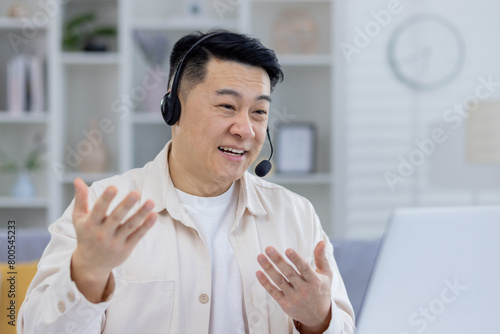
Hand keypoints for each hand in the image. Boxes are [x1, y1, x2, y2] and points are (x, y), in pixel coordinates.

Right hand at [71, 178, 156, 302]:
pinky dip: (146, 226)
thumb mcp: (79, 219)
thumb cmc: (86, 235)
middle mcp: (102, 234)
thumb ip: (80, 199)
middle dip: (126, 205)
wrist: (91, 264)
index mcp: (90, 224)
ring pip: (130, 226)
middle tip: (135, 192)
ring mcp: (115, 242)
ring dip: (141, 214)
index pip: (98, 210)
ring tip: (151, 201)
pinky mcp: (126, 248)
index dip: (106, 199)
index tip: (114, 187)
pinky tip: (154, 215)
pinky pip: (138, 236)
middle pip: (116, 218)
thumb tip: (78, 179)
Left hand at [256, 241, 332, 332]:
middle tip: (268, 248)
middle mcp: (304, 290)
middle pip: (289, 273)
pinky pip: (273, 292)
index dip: (296, 259)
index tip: (287, 250)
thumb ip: (321, 258)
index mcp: (315, 281)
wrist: (318, 317)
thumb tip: (321, 242)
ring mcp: (294, 298)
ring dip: (268, 269)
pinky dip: (265, 283)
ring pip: (279, 281)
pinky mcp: (285, 304)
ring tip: (260, 257)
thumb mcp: (326, 275)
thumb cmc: (321, 291)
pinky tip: (258, 272)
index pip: (304, 268)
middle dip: (278, 260)